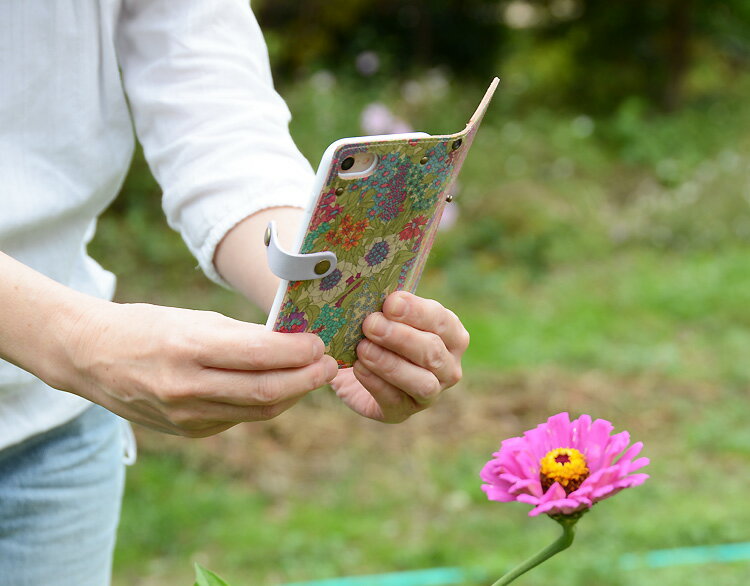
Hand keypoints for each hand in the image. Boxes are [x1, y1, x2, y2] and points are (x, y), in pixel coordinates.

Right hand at [64, 302, 336, 436]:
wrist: (94, 357)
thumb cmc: (151, 327)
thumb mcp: (196, 319)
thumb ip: (244, 335)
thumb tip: (294, 342)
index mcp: (189, 349)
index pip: (261, 355)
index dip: (300, 352)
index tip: (320, 342)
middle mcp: (187, 387)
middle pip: (268, 391)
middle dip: (308, 378)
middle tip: (329, 364)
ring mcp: (186, 416)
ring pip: (259, 410)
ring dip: (293, 393)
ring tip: (311, 374)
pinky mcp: (188, 431)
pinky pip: (239, 418)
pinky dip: (265, 403)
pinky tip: (277, 387)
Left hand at [331, 291, 468, 422]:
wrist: (357, 367)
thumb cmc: (378, 332)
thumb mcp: (386, 314)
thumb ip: (388, 304)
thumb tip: (377, 289)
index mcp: (451, 334)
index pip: (441, 321)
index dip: (416, 312)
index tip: (390, 303)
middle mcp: (448, 366)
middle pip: (432, 352)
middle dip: (399, 337)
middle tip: (370, 324)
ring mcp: (431, 393)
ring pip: (422, 382)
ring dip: (390, 364)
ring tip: (363, 348)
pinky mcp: (404, 412)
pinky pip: (395, 401)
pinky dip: (376, 383)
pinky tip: (358, 368)